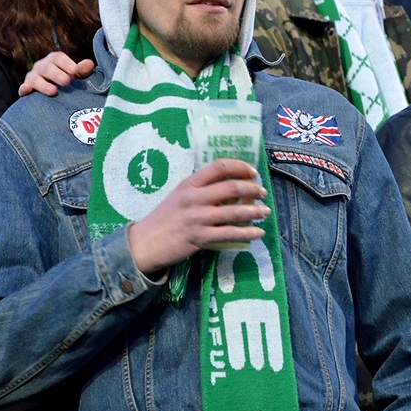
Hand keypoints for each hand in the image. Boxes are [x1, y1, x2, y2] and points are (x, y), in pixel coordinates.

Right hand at [18, 53, 94, 96]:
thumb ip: (81, 70)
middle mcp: (42, 66)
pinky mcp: (26, 88)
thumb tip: (90, 63)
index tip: (75, 72)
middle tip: (67, 82)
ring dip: (44, 84)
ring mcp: (33, 76)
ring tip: (53, 91)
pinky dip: (24, 88)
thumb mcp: (74, 75)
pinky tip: (27, 90)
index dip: (66, 64)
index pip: (58, 58)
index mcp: (54, 60)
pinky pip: (23, 87)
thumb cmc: (65, 80)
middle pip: (47, 67)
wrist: (51, 92)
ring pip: (35, 78)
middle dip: (57, 74)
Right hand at [128, 159, 268, 276]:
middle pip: (231, 187)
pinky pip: (230, 233)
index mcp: (189, 184)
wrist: (144, 243)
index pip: (218, 167)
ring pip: (234, 211)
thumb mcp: (178, 197)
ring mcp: (198, 218)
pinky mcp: (200, 237)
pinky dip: (248, 232)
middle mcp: (194, 198)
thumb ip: (199, 191)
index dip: (239, 166)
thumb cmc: (163, 219)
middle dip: (252, 189)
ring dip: (254, 211)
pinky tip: (258, 233)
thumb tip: (227, 190)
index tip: (252, 172)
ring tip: (265, 211)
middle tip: (263, 192)